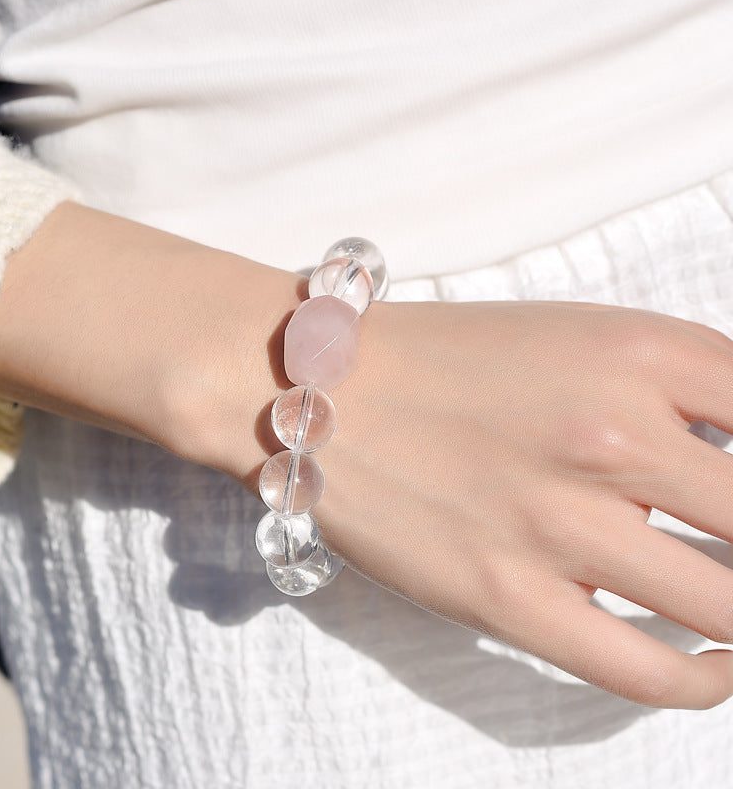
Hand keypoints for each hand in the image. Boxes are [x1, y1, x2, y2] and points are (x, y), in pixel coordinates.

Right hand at [309, 300, 732, 708]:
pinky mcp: (506, 597)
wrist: (326, 391)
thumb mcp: (577, 336)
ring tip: (730, 599)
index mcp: (640, 353)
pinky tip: (716, 666)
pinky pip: (646, 670)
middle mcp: (611, 435)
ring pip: (731, 607)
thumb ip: (680, 387)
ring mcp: (559, 523)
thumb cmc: (448, 360)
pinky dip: (706, 681)